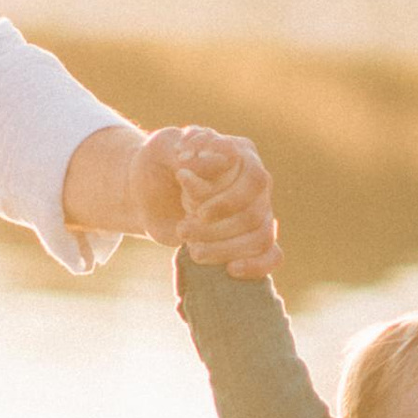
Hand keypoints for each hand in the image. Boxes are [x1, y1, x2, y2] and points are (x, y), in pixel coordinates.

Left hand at [139, 124, 279, 276]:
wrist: (145, 195)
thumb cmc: (154, 165)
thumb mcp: (161, 148)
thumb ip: (188, 148)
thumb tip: (220, 162)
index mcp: (241, 152)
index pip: (254, 179)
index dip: (227, 201)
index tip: (195, 211)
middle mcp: (254, 181)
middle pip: (255, 213)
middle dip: (216, 230)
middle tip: (183, 230)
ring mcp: (256, 210)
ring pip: (261, 236)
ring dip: (225, 249)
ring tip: (194, 251)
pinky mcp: (249, 236)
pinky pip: (272, 255)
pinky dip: (256, 265)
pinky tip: (230, 269)